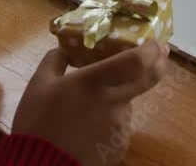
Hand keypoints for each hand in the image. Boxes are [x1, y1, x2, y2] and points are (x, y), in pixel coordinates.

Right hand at [13, 40, 170, 165]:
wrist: (40, 165)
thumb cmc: (37, 122)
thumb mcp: (39, 84)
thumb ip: (55, 60)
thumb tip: (66, 49)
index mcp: (94, 82)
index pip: (137, 61)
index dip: (152, 50)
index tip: (155, 42)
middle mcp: (114, 102)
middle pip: (149, 79)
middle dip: (158, 64)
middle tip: (158, 56)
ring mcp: (120, 126)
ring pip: (128, 103)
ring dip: (119, 99)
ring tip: (89, 110)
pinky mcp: (120, 145)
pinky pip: (120, 126)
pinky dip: (110, 122)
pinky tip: (89, 128)